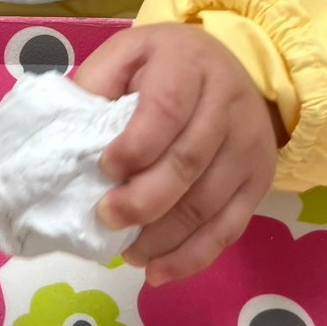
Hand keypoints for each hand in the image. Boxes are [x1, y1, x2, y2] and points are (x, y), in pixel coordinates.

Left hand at [74, 24, 278, 284]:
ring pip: (208, 203)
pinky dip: (192, 257)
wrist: (223, 66)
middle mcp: (228, 101)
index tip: (104, 169)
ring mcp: (249, 144)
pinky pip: (230, 228)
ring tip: (127, 252)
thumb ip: (96, 86)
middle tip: (106, 218)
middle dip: (143, 201)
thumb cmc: (160, 65)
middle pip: (188, 162)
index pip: (166, 109)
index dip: (135, 146)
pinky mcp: (259, 180)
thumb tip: (67, 139)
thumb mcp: (124, 55)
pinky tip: (159, 271)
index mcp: (188, 64)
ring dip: (163, 238)